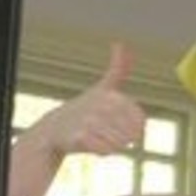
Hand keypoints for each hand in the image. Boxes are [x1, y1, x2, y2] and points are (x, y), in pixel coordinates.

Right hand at [43, 43, 145, 158]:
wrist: (56, 127)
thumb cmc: (85, 106)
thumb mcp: (103, 85)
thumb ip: (118, 68)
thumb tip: (120, 43)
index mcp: (111, 95)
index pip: (139, 119)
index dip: (137, 128)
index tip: (130, 129)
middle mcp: (101, 106)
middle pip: (130, 133)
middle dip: (124, 139)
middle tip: (112, 136)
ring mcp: (90, 121)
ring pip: (117, 144)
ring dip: (113, 146)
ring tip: (101, 138)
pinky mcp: (80, 137)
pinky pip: (103, 151)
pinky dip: (102, 151)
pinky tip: (94, 145)